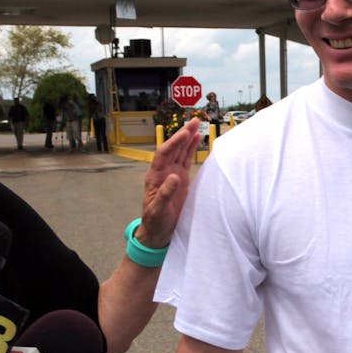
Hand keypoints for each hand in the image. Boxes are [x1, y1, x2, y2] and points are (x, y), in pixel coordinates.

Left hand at [136, 118, 200, 248]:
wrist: (158, 231)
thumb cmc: (155, 222)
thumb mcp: (158, 210)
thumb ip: (164, 194)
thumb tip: (174, 177)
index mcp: (155, 177)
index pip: (164, 154)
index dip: (174, 143)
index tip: (184, 134)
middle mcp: (163, 172)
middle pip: (173, 148)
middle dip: (182, 134)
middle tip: (193, 121)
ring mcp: (172, 174)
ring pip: (180, 151)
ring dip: (187, 138)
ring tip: (196, 124)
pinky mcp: (181, 179)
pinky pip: (186, 159)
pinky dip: (191, 148)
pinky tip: (197, 139)